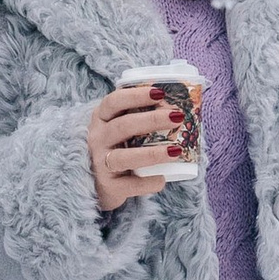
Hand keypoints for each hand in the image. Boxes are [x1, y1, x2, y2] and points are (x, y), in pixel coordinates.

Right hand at [87, 83, 178, 210]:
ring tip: (176, 151)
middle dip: (152, 120)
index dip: (135, 95)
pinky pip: (129, 184)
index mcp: (102, 119)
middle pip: (123, 126)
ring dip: (152, 153)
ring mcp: (100, 163)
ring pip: (123, 157)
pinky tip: (162, 179)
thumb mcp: (122, 129)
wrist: (99, 184)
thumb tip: (180, 110)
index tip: (160, 93)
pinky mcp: (107, 186)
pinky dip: (147, 182)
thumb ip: (141, 117)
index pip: (114, 102)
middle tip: (177, 117)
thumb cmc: (119, 148)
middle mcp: (98, 139)